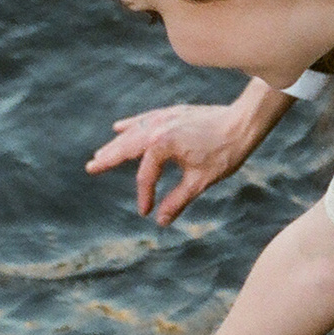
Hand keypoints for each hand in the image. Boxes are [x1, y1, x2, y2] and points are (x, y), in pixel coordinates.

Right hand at [87, 102, 259, 223]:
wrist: (243, 123)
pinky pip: (146, 119)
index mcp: (163, 145)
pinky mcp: (173, 114)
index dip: (144, 195)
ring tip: (100, 154)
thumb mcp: (200, 181)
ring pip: (133, 133)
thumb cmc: (224, 152)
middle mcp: (158, 128)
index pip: (146, 175)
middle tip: (91, 168)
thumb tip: (160, 221)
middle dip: (109, 159)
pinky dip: (132, 124)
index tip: (145, 212)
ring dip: (116, 144)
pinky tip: (119, 127)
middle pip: (127, 147)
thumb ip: (177, 200)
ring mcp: (164, 118)